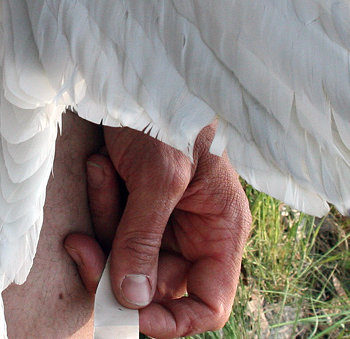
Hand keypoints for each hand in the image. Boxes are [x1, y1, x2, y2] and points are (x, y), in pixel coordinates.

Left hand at [64, 124, 250, 338]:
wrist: (146, 78)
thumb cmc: (173, 118)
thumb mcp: (161, 177)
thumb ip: (145, 239)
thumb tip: (131, 299)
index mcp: (222, 231)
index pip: (210, 303)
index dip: (174, 321)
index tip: (130, 312)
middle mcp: (198, 234)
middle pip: (154, 286)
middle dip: (115, 267)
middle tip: (85, 244)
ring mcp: (168, 223)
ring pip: (125, 261)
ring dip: (104, 223)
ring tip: (105, 172)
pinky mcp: (141, 209)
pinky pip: (111, 232)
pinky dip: (101, 203)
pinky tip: (104, 167)